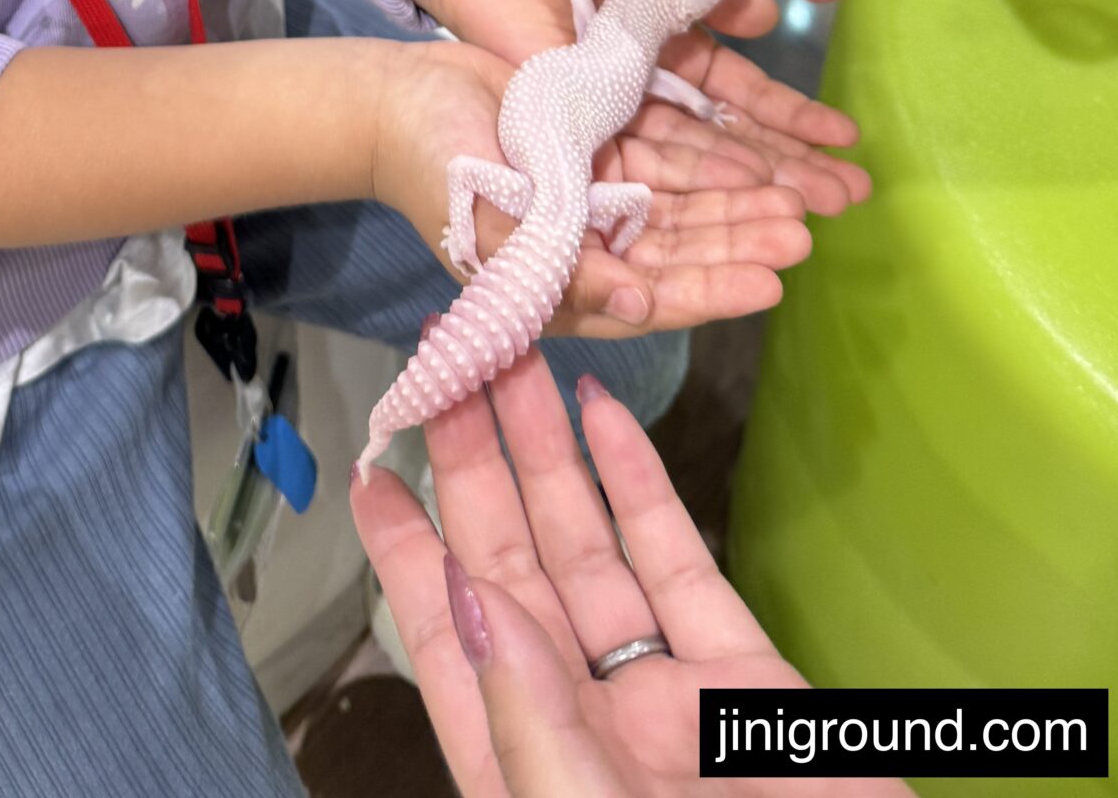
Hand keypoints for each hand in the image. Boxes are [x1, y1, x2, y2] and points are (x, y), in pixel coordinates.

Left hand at [352, 347, 911, 797]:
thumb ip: (532, 722)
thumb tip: (472, 604)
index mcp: (528, 765)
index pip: (450, 642)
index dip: (408, 554)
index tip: (373, 466)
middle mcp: (585, 723)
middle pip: (513, 573)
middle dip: (477, 467)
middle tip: (449, 364)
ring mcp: (665, 696)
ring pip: (590, 551)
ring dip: (550, 455)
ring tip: (516, 360)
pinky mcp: (744, 679)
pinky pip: (679, 565)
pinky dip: (641, 486)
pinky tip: (606, 415)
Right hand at [371, 39, 814, 342]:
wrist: (397, 102)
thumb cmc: (432, 174)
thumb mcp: (493, 230)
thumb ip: (563, 270)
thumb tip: (639, 305)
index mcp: (567, 282)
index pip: (654, 294)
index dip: (713, 289)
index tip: (772, 284)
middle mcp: (593, 245)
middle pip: (683, 247)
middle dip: (742, 242)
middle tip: (804, 232)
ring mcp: (599, 193)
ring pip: (686, 203)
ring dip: (740, 202)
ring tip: (801, 194)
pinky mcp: (600, 146)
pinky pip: (668, 156)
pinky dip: (711, 159)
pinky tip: (756, 155)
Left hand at [410, 0, 868, 220]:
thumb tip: (764, 13)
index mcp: (658, 53)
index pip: (736, 95)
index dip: (788, 119)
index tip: (844, 139)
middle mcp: (640, 100)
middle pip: (726, 144)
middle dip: (790, 171)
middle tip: (852, 195)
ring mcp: (607, 126)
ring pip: (693, 169)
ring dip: (753, 195)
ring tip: (811, 221)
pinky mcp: (571, 145)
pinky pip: (637, 178)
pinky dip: (690, 193)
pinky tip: (742, 208)